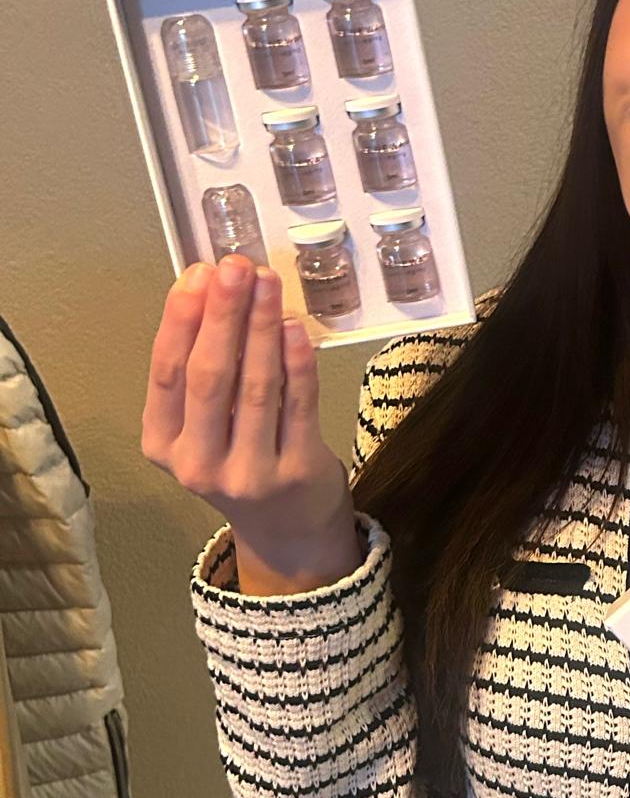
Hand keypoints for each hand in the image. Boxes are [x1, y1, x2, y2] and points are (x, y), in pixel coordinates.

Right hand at [141, 255, 349, 547]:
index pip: (166, 374)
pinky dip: (297, 363)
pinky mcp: (296, 471)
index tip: (198, 274)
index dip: (182, 320)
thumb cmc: (242, 456)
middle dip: (223, 316)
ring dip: (262, 328)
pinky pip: (298, 406)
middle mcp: (198, 463)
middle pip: (209, 377)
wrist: (287, 528)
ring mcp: (248, 472)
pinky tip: (294, 328)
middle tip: (235, 269)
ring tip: (267, 284)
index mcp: (163, 444)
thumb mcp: (203, 423)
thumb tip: (210, 288)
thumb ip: (203, 367)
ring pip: (255, 387)